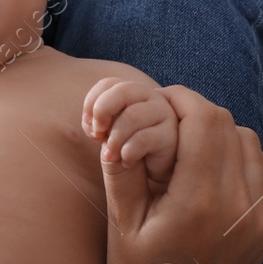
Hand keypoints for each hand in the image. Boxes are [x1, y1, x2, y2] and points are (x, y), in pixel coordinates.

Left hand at [83, 76, 177, 190]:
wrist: (151, 180)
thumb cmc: (126, 151)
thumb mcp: (107, 134)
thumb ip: (100, 122)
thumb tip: (95, 122)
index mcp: (133, 93)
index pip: (108, 84)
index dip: (93, 102)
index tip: (90, 127)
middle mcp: (151, 97)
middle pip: (123, 90)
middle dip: (103, 111)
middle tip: (97, 135)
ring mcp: (164, 114)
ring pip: (132, 115)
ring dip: (114, 138)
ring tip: (111, 155)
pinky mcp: (172, 136)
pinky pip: (144, 138)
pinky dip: (128, 152)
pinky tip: (127, 161)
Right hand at [101, 86, 262, 263]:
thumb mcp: (120, 227)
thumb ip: (121, 171)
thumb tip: (115, 127)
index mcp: (198, 201)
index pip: (204, 118)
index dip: (178, 99)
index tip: (155, 103)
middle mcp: (237, 205)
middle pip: (229, 125)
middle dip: (195, 112)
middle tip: (165, 121)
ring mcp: (258, 218)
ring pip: (250, 142)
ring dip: (219, 133)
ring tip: (187, 148)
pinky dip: (241, 158)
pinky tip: (213, 172)